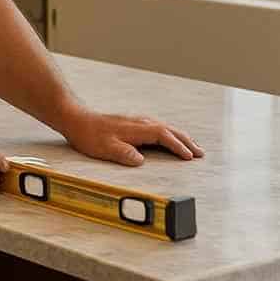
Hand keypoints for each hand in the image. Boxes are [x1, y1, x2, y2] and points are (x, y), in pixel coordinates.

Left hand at [59, 110, 203, 166]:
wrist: (78, 119)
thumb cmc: (90, 135)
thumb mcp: (105, 147)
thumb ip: (123, 154)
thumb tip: (140, 160)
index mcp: (137, 129)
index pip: (164, 136)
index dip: (178, 147)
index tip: (190, 157)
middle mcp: (141, 123)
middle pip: (170, 131)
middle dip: (187, 142)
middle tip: (201, 153)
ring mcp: (138, 122)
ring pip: (166, 128)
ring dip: (181, 137)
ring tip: (193, 147)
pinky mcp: (134, 124)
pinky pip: (159, 128)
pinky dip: (170, 135)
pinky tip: (171, 139)